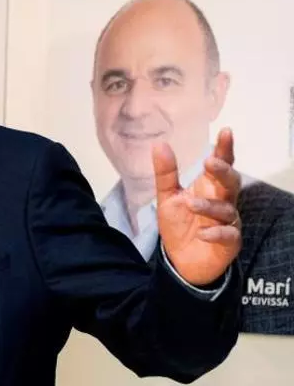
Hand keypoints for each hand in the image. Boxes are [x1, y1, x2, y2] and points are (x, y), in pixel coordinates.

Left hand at [156, 128, 241, 285]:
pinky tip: (202, 233)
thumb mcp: (167, 197)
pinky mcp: (229, 242)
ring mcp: (228, 221)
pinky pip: (228, 235)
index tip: (226, 132)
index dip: (225, 149)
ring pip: (226, 209)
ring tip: (190, 205)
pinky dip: (216, 233)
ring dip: (209, 206)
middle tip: (209, 163)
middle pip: (232, 182)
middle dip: (223, 171)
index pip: (221, 164)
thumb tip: (159, 144)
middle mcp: (223, 201)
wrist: (180, 259)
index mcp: (209, 187)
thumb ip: (166, 173)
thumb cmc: (179, 224)